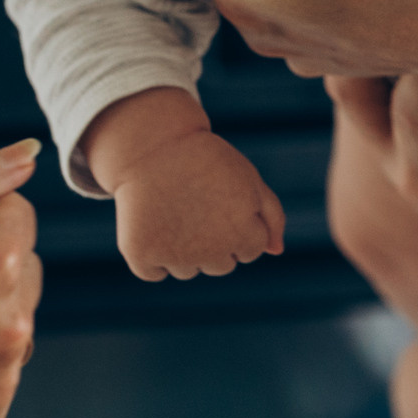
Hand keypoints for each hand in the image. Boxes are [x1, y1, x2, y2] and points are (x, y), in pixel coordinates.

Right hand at [80, 86, 283, 279]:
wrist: (154, 145)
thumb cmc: (207, 161)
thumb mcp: (249, 180)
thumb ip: (272, 216)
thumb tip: (276, 251)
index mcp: (244, 235)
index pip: (250, 251)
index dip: (238, 225)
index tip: (223, 201)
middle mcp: (212, 252)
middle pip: (221, 265)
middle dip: (213, 241)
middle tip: (197, 205)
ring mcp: (175, 256)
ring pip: (188, 270)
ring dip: (183, 249)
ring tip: (174, 210)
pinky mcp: (141, 255)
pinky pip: (153, 273)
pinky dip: (150, 255)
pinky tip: (151, 223)